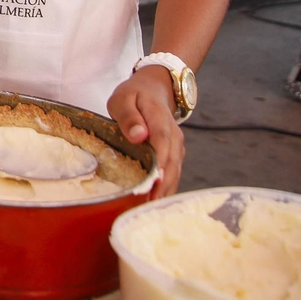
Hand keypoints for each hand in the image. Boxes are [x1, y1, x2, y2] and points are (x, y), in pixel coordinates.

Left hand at [108, 67, 183, 197]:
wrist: (154, 89)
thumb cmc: (135, 95)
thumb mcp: (123, 98)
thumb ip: (129, 116)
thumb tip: (139, 136)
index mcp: (160, 119)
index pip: (163, 144)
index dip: (160, 165)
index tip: (153, 183)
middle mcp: (174, 136)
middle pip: (172, 163)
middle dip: (162, 185)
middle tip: (148, 207)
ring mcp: (177, 146)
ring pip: (175, 171)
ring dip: (165, 191)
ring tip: (149, 210)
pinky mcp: (175, 154)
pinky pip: (173, 173)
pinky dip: (166, 188)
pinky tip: (154, 202)